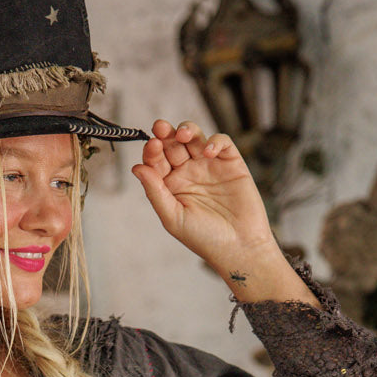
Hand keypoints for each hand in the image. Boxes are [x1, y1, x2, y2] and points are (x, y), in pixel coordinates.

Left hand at [131, 120, 277, 272]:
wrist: (239, 247)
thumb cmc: (204, 238)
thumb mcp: (173, 217)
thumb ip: (155, 192)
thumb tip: (137, 168)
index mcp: (171, 186)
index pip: (156, 161)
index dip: (152, 150)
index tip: (151, 145)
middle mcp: (188, 173)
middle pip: (173, 144)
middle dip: (165, 133)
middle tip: (160, 128)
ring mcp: (209, 166)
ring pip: (195, 138)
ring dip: (187, 130)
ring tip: (183, 135)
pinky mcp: (231, 163)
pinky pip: (222, 143)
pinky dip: (215, 141)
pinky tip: (208, 152)